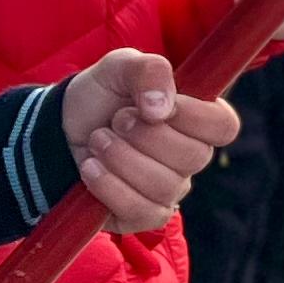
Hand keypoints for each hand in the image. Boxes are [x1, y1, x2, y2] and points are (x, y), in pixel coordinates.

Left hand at [61, 50, 240, 234]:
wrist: (59, 129)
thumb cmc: (101, 95)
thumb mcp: (119, 67)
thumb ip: (148, 70)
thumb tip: (161, 108)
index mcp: (197, 118)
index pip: (224, 126)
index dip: (193, 117)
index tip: (153, 107)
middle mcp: (191, 157)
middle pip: (193, 158)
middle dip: (144, 136)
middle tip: (116, 120)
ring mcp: (170, 189)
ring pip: (164, 186)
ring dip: (121, 160)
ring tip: (97, 141)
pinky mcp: (143, 215)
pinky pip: (142, 212)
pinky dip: (109, 188)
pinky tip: (90, 168)